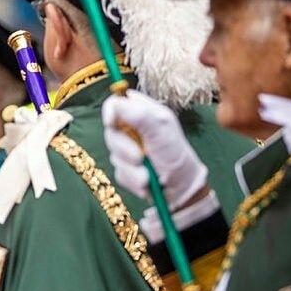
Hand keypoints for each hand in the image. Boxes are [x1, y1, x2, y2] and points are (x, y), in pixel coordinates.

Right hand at [102, 89, 207, 208]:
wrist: (181, 187)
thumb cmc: (176, 155)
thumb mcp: (161, 130)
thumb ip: (138, 115)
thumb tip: (113, 104)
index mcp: (142, 113)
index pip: (116, 103)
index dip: (110, 111)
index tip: (111, 123)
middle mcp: (132, 129)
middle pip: (110, 131)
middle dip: (124, 149)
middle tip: (140, 157)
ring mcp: (127, 149)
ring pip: (113, 155)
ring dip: (132, 168)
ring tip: (148, 174)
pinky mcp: (125, 168)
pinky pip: (119, 172)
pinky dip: (132, 179)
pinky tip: (146, 181)